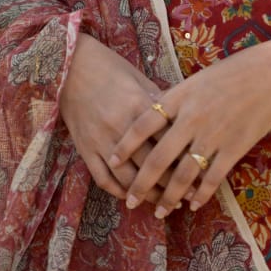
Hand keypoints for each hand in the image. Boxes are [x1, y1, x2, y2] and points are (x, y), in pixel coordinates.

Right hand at [58, 33, 172, 203]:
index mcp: (139, 107)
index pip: (167, 140)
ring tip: (163, 205)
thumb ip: (158, 101)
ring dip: (146, 195)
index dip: (185, 159)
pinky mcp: (84, 149)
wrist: (68, 66)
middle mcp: (120, 127)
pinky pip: (102, 178)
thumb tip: (181, 120)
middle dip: (171, 184)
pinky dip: (117, 192)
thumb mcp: (138, 78)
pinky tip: (131, 198)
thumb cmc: (108, 67)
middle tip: (188, 196)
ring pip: (127, 178)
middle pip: (150, 165)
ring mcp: (101, 141)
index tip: (201, 170)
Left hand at [108, 39, 270, 217]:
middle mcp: (191, 118)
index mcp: (179, 97)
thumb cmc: (234, 72)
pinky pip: (211, 178)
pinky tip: (193, 205)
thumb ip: (176, 100)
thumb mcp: (197, 79)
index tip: (113, 160)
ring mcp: (213, 135)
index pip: (142, 124)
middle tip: (129, 200)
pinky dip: (200, 195)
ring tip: (159, 211)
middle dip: (141, 183)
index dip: (125, 145)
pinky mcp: (234, 148)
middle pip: (158, 157)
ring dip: (168, 197)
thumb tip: (153, 117)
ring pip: (183, 175)